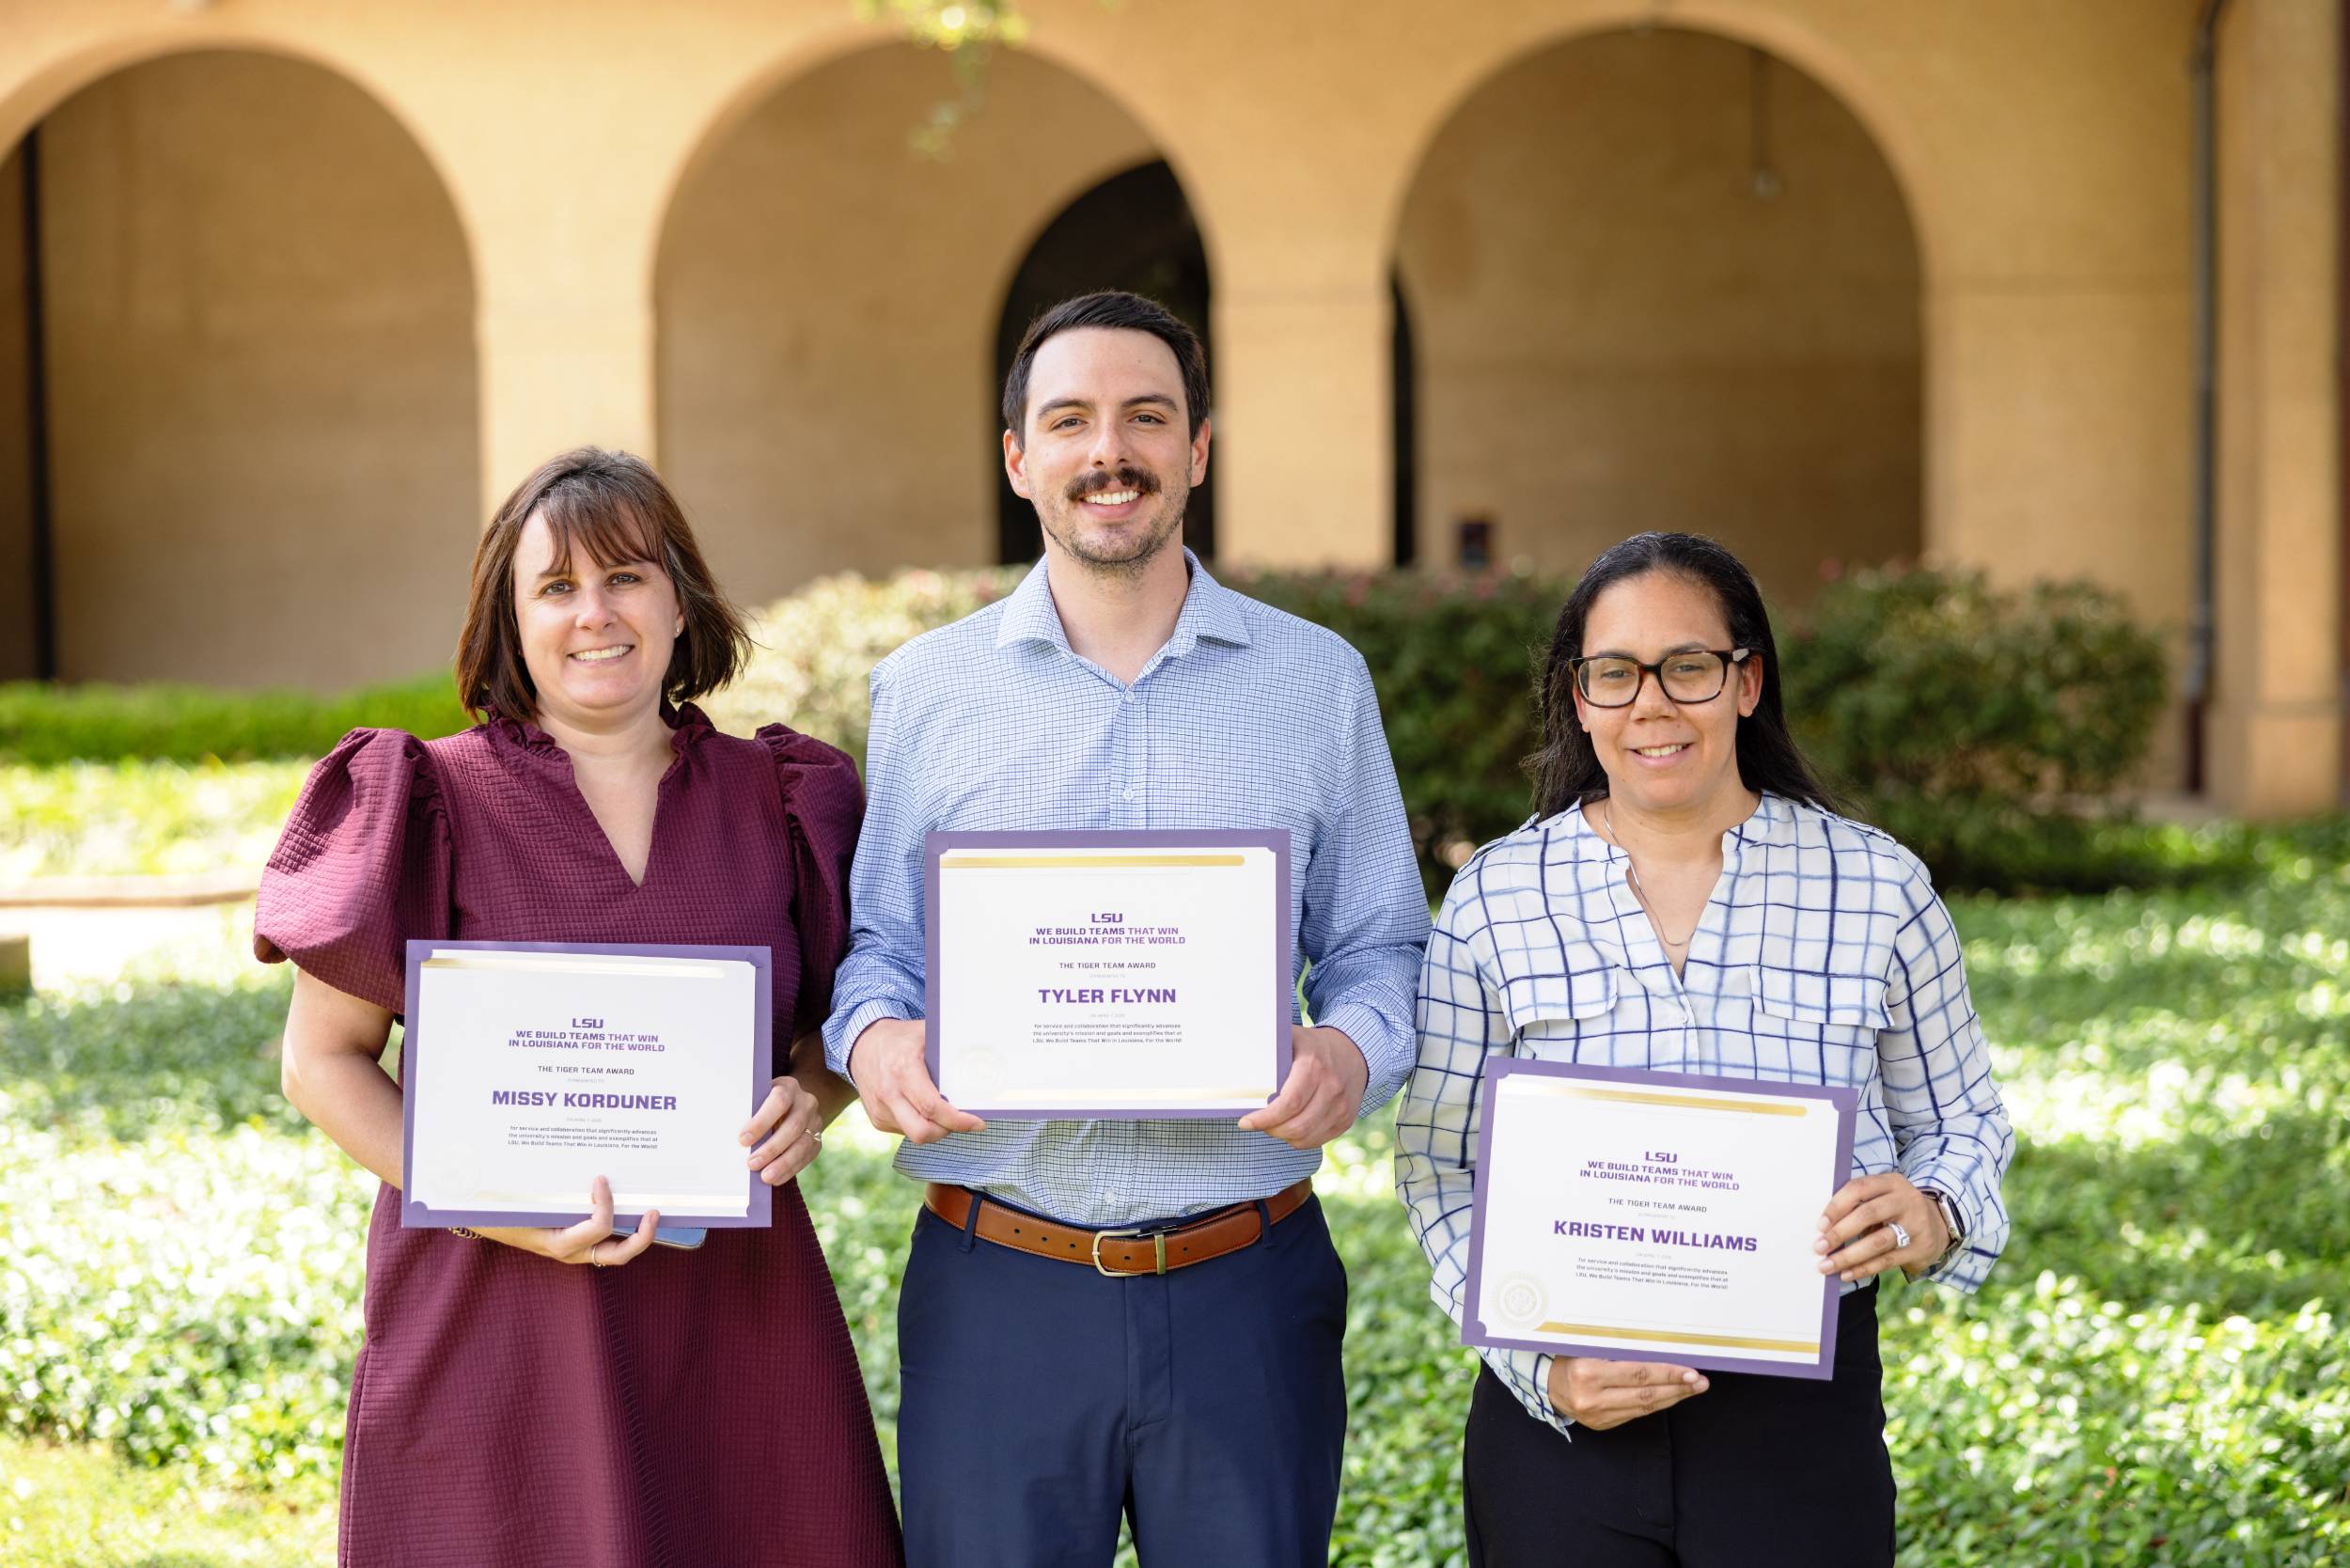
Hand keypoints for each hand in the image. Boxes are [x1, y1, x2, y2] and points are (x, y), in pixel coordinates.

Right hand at [473, 1175, 659, 1266]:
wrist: (488, 1223)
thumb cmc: (506, 1211)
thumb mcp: (525, 1203)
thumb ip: (552, 1194)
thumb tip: (585, 1172)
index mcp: (559, 1243)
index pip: (598, 1228)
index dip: (606, 1204)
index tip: (601, 1179)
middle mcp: (572, 1252)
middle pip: (619, 1255)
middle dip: (643, 1236)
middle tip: (653, 1211)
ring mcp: (577, 1251)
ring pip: (617, 1252)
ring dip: (637, 1234)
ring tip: (650, 1213)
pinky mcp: (578, 1245)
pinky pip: (607, 1241)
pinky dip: (622, 1228)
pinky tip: (629, 1208)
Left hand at [740, 1073, 822, 1185]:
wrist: (792, 1104)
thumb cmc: (764, 1104)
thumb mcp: (758, 1100)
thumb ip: (750, 1112)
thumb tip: (734, 1139)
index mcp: (788, 1087)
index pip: (779, 1101)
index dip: (762, 1122)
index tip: (743, 1140)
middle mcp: (806, 1103)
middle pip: (793, 1126)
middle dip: (772, 1148)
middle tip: (752, 1164)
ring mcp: (815, 1122)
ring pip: (803, 1144)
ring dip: (783, 1163)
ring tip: (765, 1177)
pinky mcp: (817, 1140)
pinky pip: (807, 1157)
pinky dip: (790, 1170)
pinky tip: (776, 1179)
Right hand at [846, 1018, 985, 1144]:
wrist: (861, 1044)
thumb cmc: (900, 1038)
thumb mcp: (924, 1034)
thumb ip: (948, 1049)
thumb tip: (981, 1060)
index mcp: (903, 1071)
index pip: (932, 1107)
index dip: (958, 1120)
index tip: (977, 1122)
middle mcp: (888, 1094)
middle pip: (922, 1132)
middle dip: (948, 1131)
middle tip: (964, 1122)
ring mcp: (880, 1110)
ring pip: (915, 1134)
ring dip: (935, 1128)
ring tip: (945, 1112)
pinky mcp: (877, 1119)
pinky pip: (905, 1131)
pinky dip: (920, 1124)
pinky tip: (924, 1109)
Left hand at [1236, 1025, 1367, 1148]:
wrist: (1354, 1052)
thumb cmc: (1313, 1046)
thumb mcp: (1292, 1037)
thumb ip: (1269, 1046)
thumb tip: (1235, 1052)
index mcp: (1314, 1066)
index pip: (1288, 1103)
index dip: (1264, 1118)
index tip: (1245, 1122)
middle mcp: (1331, 1088)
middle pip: (1296, 1126)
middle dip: (1270, 1129)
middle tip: (1257, 1123)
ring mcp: (1341, 1106)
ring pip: (1305, 1138)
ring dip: (1283, 1135)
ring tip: (1273, 1124)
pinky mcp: (1345, 1120)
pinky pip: (1316, 1141)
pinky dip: (1298, 1139)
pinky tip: (1290, 1127)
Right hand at [1545, 1355, 1708, 1429]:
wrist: (1544, 1382)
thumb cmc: (1568, 1355)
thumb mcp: (1588, 1344)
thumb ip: (1617, 1348)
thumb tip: (1659, 1346)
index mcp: (1587, 1372)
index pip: (1638, 1373)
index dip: (1667, 1373)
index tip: (1691, 1371)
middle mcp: (1591, 1397)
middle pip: (1645, 1393)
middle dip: (1677, 1388)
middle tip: (1700, 1381)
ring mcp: (1597, 1415)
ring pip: (1643, 1406)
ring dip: (1672, 1398)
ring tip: (1693, 1389)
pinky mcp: (1601, 1425)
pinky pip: (1634, 1413)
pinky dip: (1655, 1404)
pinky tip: (1670, 1396)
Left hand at [1816, 1172, 1948, 1282]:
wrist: (1938, 1223)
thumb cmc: (1896, 1209)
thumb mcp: (1883, 1195)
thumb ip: (1858, 1203)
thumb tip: (1823, 1227)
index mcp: (1892, 1182)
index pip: (1859, 1188)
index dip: (1837, 1206)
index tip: (1820, 1225)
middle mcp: (1906, 1201)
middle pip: (1868, 1215)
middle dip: (1840, 1232)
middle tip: (1819, 1247)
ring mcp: (1916, 1225)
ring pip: (1877, 1242)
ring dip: (1848, 1256)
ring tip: (1827, 1265)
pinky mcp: (1920, 1248)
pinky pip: (1886, 1261)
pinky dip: (1863, 1269)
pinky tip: (1845, 1274)